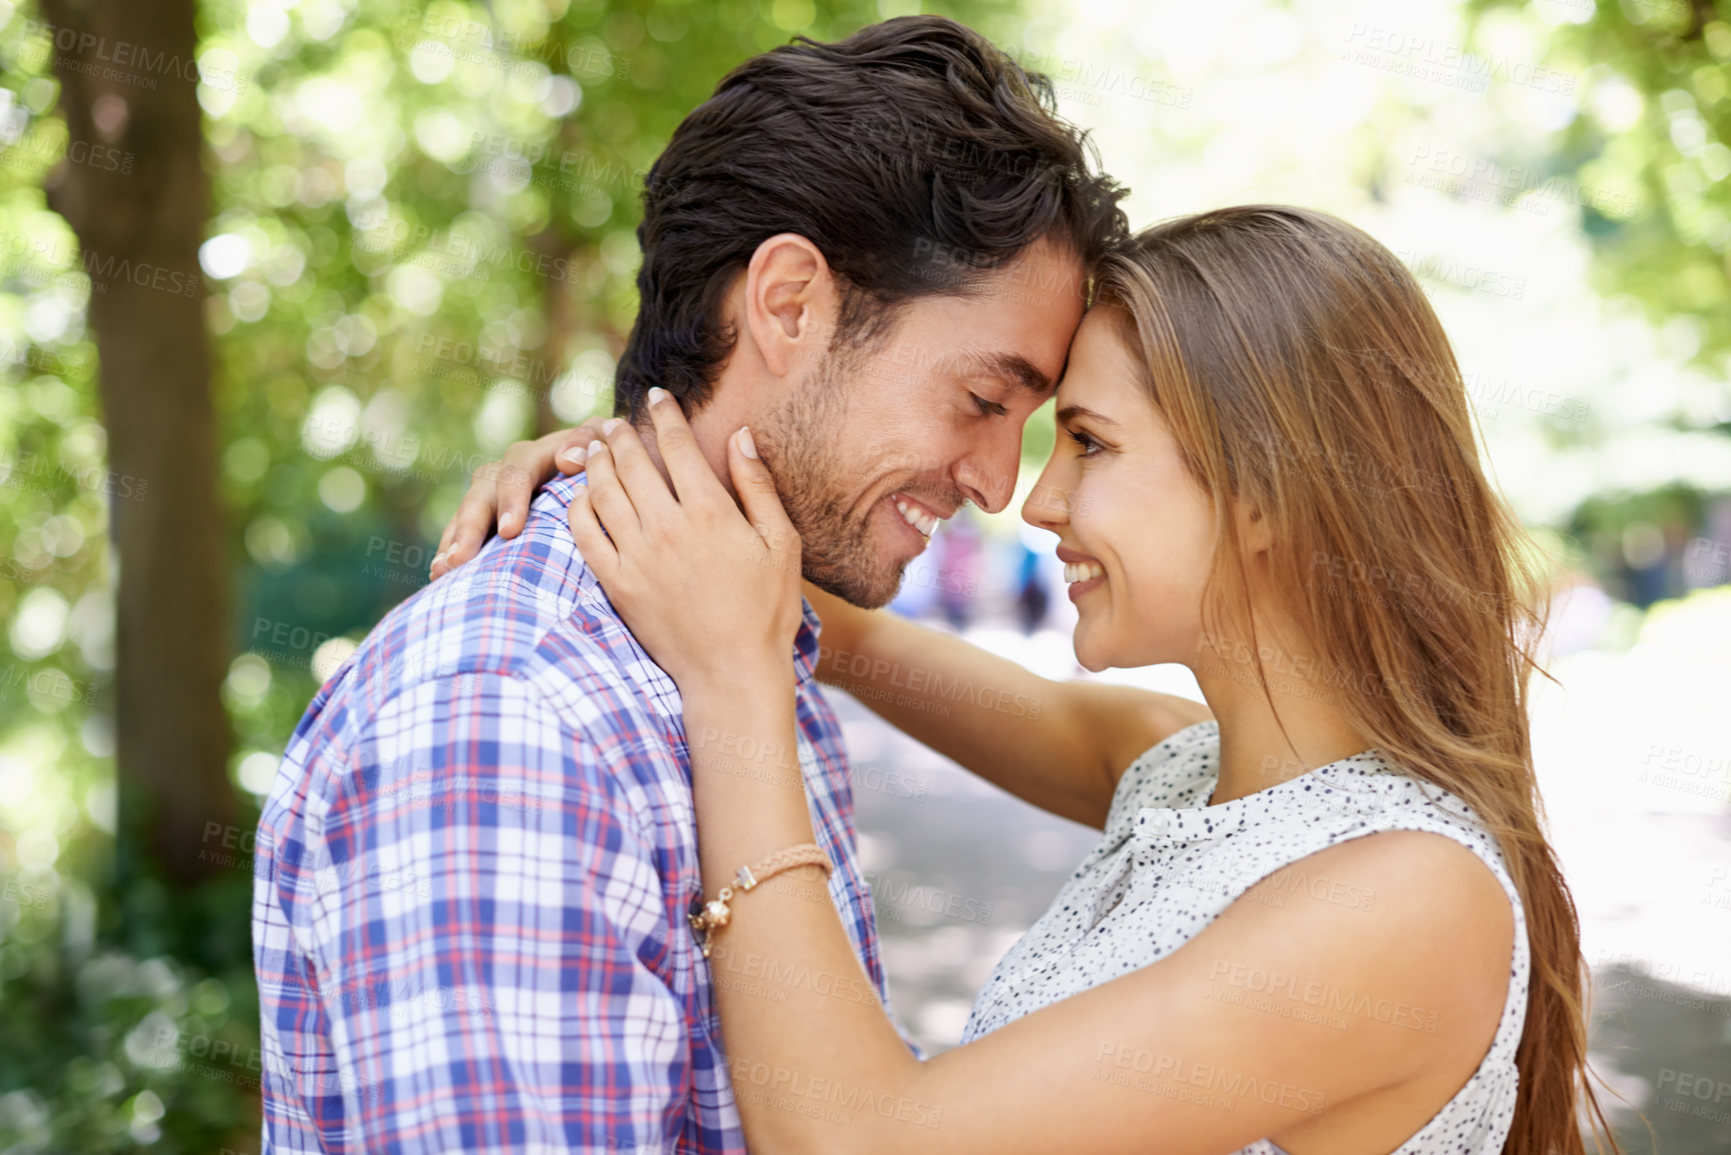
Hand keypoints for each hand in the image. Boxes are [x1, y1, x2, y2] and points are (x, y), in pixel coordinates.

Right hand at [428, 418, 608, 579]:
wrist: (603, 478)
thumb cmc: (607, 462)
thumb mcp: (603, 445)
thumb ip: (591, 441)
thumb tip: (567, 458)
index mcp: (537, 455)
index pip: (518, 471)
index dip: (511, 499)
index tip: (509, 531)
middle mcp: (508, 472)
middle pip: (481, 494)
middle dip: (470, 528)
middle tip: (460, 559)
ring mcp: (494, 494)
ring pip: (466, 514)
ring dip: (454, 541)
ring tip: (443, 571)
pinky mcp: (487, 516)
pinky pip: (462, 531)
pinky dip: (452, 550)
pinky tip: (441, 576)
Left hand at [570, 387, 802, 691]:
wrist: (732, 673)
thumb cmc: (768, 610)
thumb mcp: (782, 544)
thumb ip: (757, 486)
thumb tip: (740, 435)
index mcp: (711, 512)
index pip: (677, 446)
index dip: (664, 414)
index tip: (655, 395)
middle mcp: (668, 528)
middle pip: (631, 462)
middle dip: (620, 434)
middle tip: (613, 421)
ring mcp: (637, 557)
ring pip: (603, 492)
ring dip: (596, 463)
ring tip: (594, 448)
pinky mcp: (617, 585)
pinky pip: (585, 535)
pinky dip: (578, 507)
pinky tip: (581, 496)